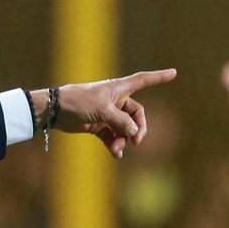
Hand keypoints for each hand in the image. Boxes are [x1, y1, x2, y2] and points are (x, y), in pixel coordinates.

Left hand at [35, 68, 177, 158]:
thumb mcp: (103, 111)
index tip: (174, 73)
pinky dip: (114, 145)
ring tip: (118, 149)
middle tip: (136, 142)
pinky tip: (115, 154)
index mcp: (118, 88)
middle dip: (138, 129)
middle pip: (136, 114)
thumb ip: (121, 121)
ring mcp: (107, 113)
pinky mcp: (97, 125)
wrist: (54, 111)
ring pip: (124, 128)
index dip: (158, 77)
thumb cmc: (78, 102)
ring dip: (123, 140)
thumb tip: (135, 133)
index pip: (143, 80)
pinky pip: (112, 136)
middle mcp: (115, 100)